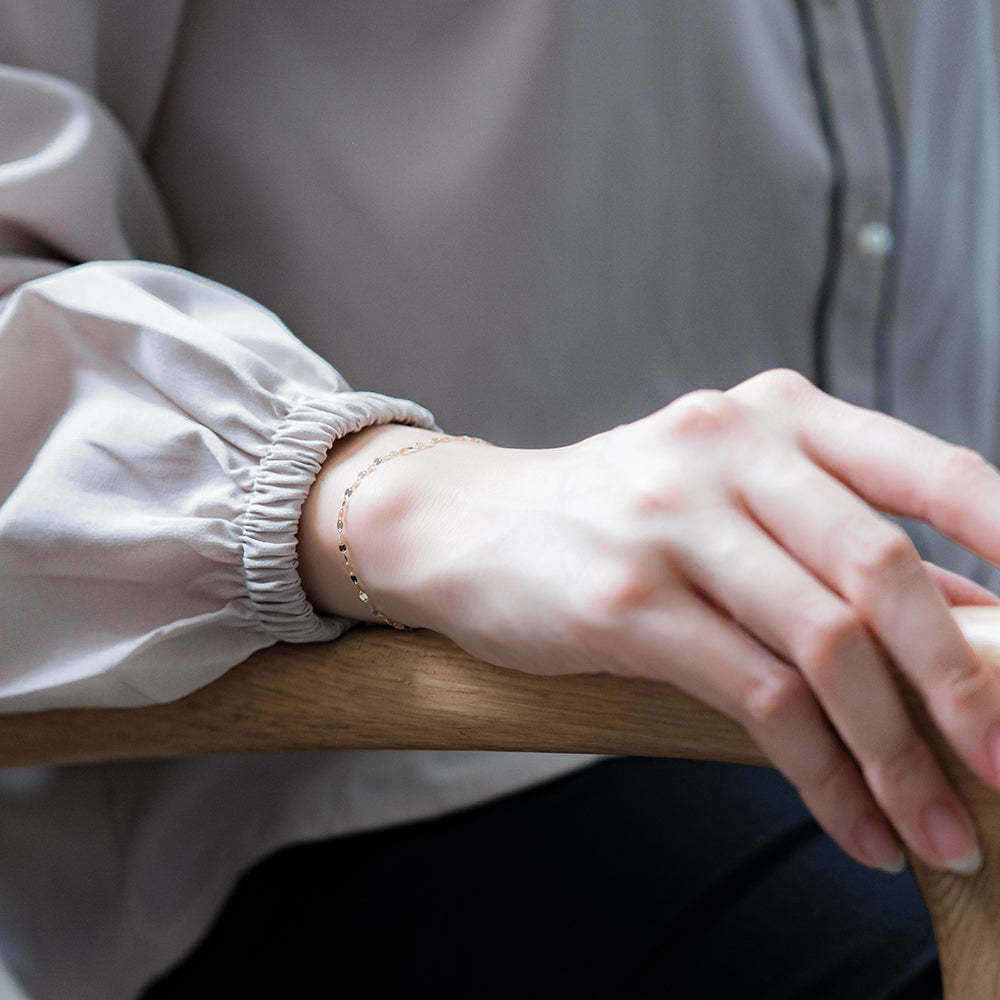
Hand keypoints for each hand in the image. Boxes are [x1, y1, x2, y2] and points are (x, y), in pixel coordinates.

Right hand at [323, 370, 999, 874]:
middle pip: (881, 571)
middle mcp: (730, 451)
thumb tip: (968, 619)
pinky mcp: (626, 599)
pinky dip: (820, 772)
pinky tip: (849, 821)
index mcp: (774, 416)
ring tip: (937, 826)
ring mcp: (674, 520)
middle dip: (961, 684)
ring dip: (896, 753)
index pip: (932, 470)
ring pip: (824, 645)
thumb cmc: (614, 514)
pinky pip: (755, 696)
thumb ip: (839, 544)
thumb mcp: (728, 499)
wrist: (470, 523)